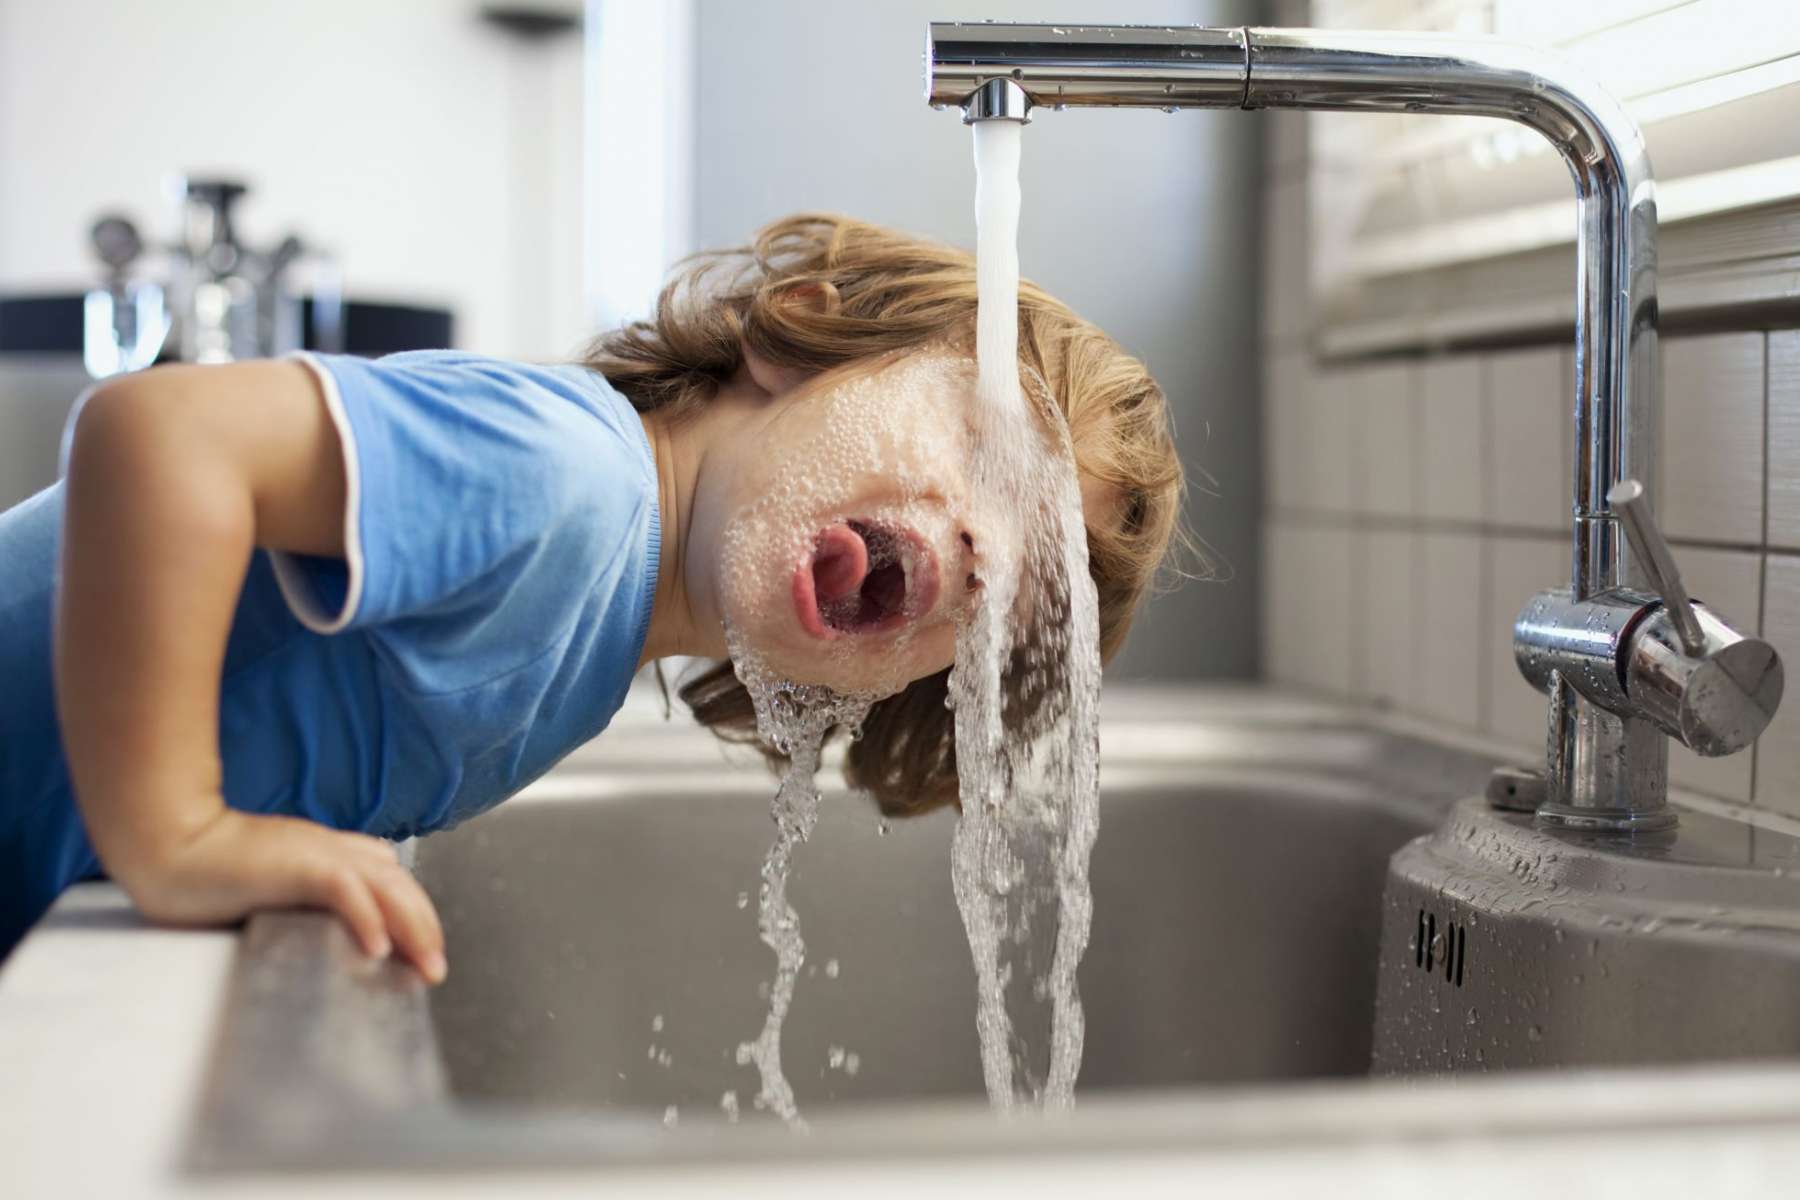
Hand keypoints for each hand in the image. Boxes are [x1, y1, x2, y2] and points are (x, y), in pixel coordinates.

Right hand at [122, 807, 447, 983]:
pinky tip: (378, 948)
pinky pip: (344, 890)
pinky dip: (367, 918)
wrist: (169, 842)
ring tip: (426, 966)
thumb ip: (303, 896)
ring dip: (413, 929)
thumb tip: (327, 931)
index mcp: (330, 852)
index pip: (390, 878)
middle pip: (400, 885)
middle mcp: (334, 850)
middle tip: (436, 969)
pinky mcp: (298, 864)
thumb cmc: (209, 869)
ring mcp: (319, 854)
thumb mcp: (271, 881)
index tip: (422, 951)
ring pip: (386, 887)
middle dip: (425, 927)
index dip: (413, 912)